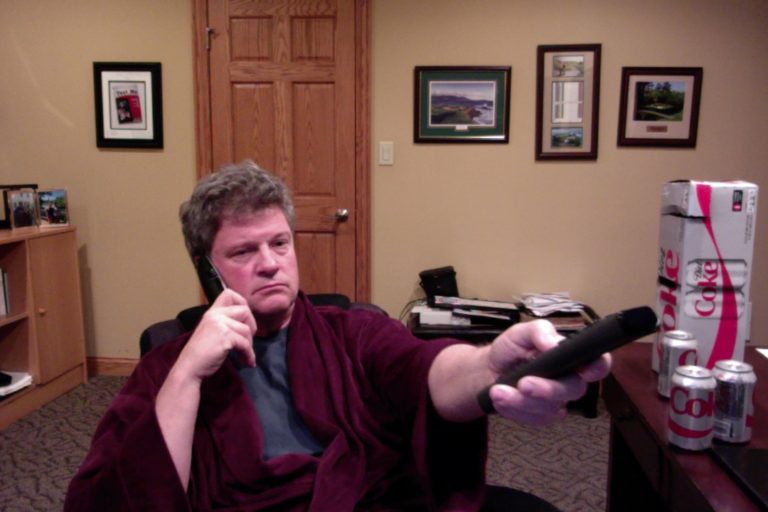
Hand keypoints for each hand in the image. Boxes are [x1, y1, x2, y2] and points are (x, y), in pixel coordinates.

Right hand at [172, 289, 256, 383]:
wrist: (189, 367)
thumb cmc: (201, 353)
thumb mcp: (212, 331)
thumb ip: (224, 323)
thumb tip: (247, 323)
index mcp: (212, 312)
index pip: (229, 293)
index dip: (242, 303)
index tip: (244, 319)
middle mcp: (215, 315)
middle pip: (245, 310)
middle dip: (251, 326)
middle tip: (248, 340)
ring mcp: (220, 325)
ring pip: (246, 329)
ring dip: (250, 344)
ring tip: (246, 355)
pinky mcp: (225, 337)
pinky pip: (245, 343)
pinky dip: (249, 354)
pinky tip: (248, 361)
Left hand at [486, 320, 610, 424]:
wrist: (489, 369)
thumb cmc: (511, 349)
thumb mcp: (521, 332)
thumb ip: (539, 331)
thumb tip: (553, 343)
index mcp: (570, 356)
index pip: (597, 362)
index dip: (598, 367)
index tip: (585, 371)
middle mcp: (568, 379)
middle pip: (573, 390)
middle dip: (547, 389)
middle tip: (523, 383)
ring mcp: (557, 400)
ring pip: (550, 408)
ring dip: (521, 401)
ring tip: (499, 390)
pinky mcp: (543, 416)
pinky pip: (534, 419)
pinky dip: (514, 409)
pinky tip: (501, 398)